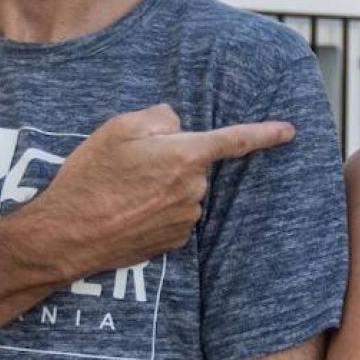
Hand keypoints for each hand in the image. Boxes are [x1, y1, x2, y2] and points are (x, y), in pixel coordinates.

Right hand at [5, 104, 293, 280]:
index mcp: (185, 156)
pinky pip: (172, 215)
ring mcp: (185, 219)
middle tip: (129, 165)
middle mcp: (193, 190)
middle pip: (194, 164)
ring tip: (121, 191)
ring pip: (183, 190)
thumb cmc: (91, 177)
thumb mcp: (117, 128)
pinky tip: (127, 211)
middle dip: (171, 159)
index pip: (235, 140)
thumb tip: (176, 125)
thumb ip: (158, 117)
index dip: (265, 133)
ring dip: (161, 187)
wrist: (68, 234)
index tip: (290, 130)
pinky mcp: (172, 242)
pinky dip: (155, 210)